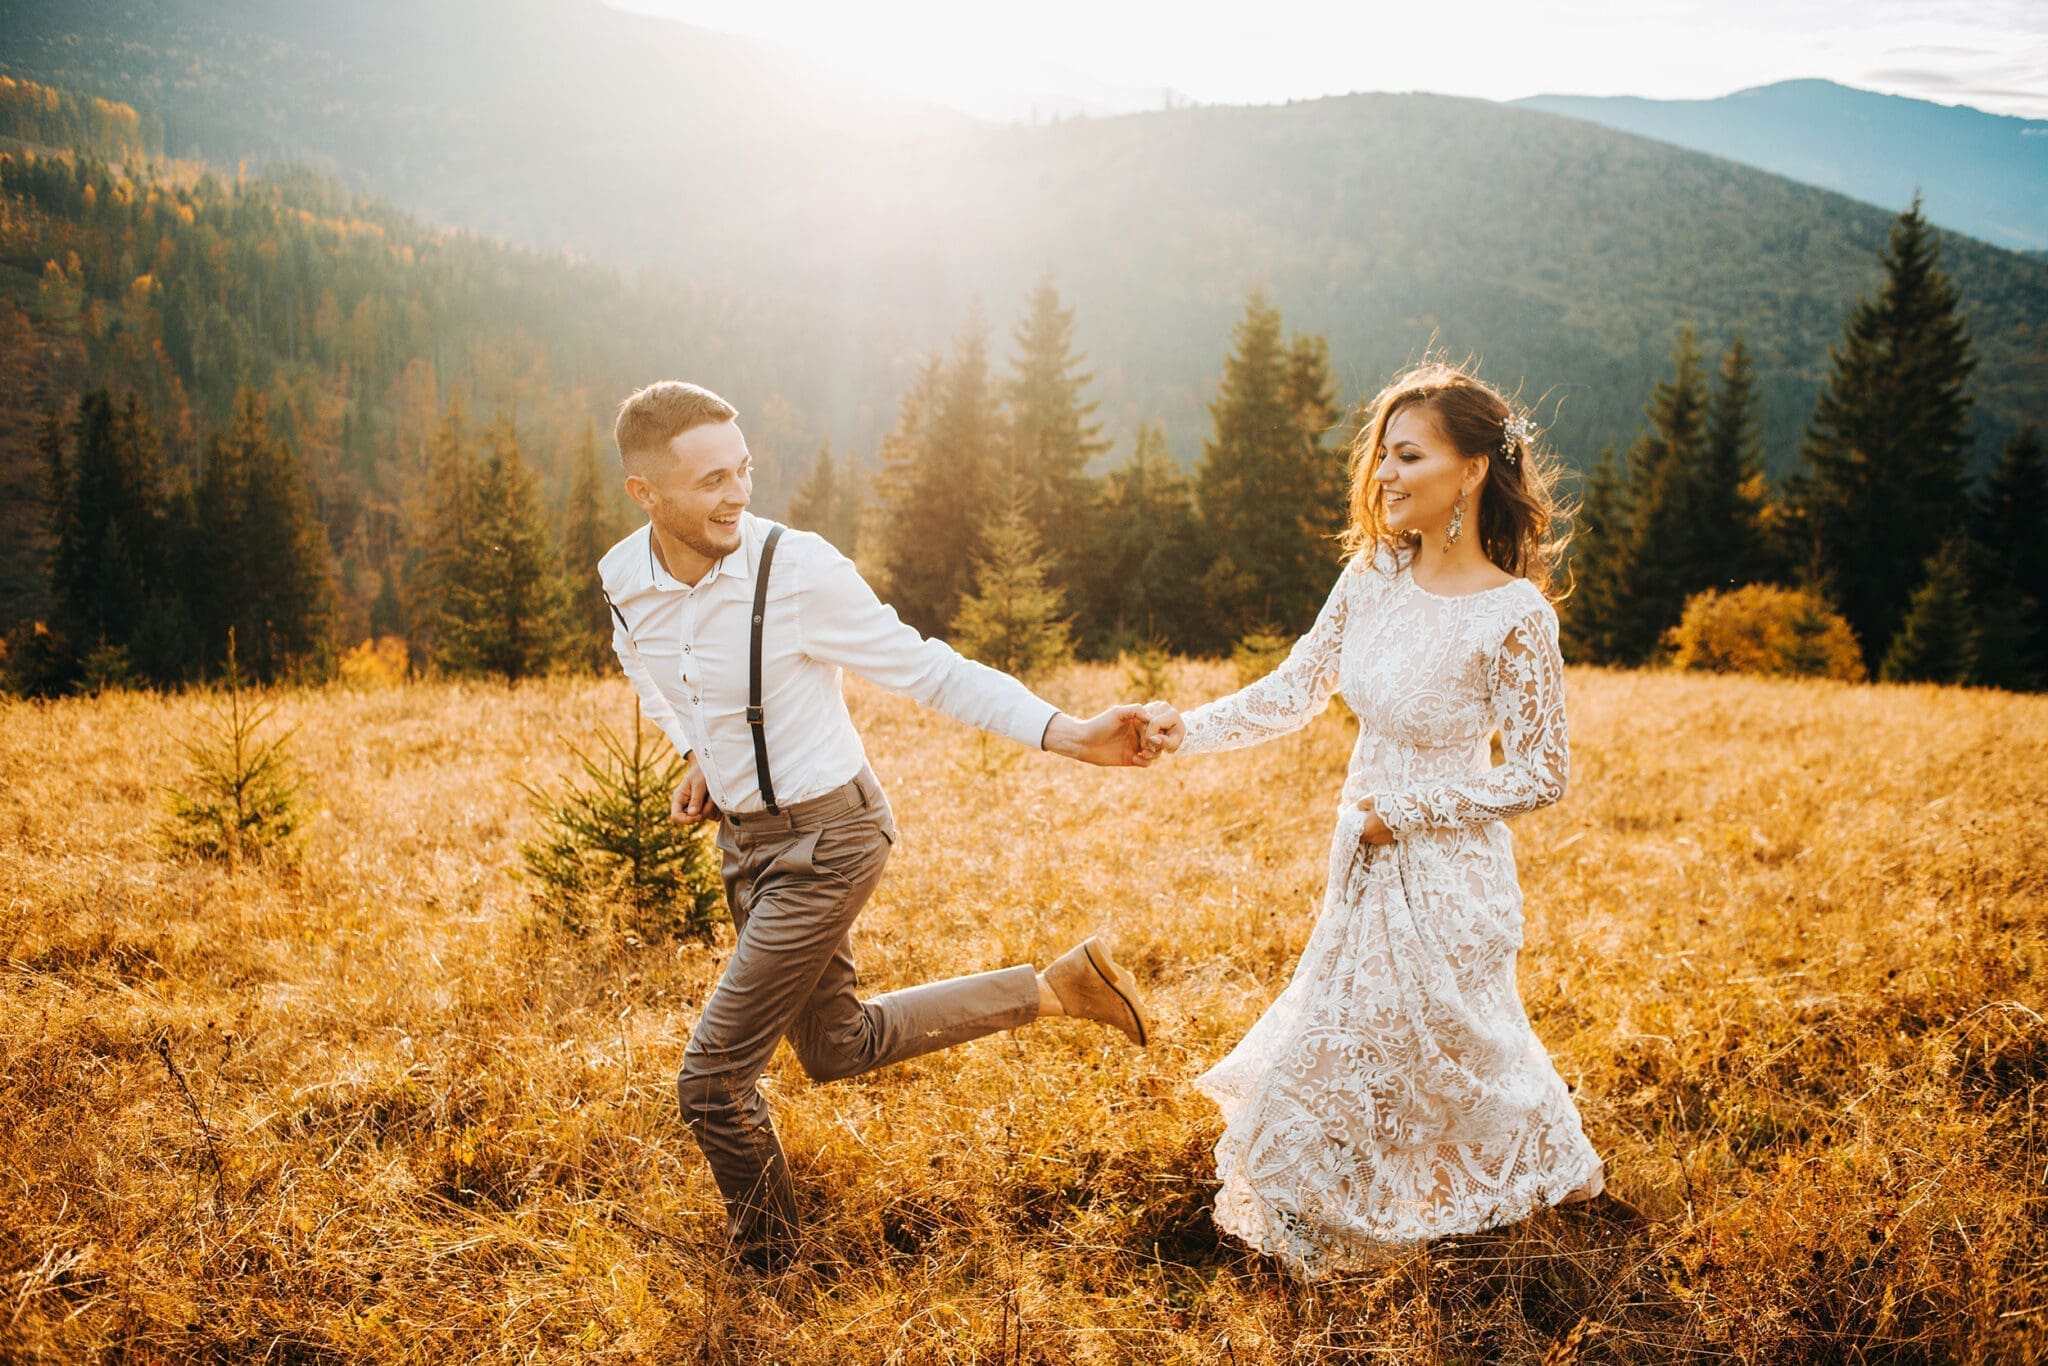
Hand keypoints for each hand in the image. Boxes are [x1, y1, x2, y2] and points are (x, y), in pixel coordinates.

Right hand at [671, 763, 717, 823]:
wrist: (709, 767)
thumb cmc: (700, 772)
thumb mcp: (698, 783)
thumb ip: (696, 799)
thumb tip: (692, 814)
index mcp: (679, 799)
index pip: (676, 817)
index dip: (686, 820)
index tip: (698, 815)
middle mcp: (687, 806)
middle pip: (693, 819)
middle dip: (704, 810)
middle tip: (710, 797)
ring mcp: (698, 809)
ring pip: (706, 817)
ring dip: (712, 808)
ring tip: (713, 794)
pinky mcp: (708, 810)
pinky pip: (715, 816)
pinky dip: (718, 809)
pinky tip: (717, 798)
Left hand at [1043, 704, 1160, 766]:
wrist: (1083, 742)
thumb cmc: (1098, 724)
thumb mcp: (1117, 713)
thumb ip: (1136, 710)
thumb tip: (1152, 718)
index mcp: (1136, 721)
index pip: (1155, 726)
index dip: (1156, 730)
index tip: (1151, 734)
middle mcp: (1137, 734)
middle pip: (1157, 739)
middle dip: (1156, 743)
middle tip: (1147, 745)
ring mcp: (1135, 747)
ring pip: (1155, 752)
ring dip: (1153, 753)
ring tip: (1143, 753)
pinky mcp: (1130, 759)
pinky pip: (1146, 763)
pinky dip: (1145, 762)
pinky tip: (1134, 759)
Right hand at [1140, 700, 1183, 754]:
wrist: (1175, 732)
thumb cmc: (1175, 739)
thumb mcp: (1173, 744)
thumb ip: (1165, 742)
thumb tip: (1153, 739)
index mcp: (1172, 713)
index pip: (1155, 723)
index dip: (1150, 736)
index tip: (1152, 746)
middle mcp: (1162, 706)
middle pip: (1146, 721)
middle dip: (1146, 736)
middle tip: (1152, 746)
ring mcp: (1154, 705)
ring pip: (1140, 720)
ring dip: (1143, 733)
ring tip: (1151, 741)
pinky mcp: (1147, 707)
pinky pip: (1138, 720)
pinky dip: (1141, 730)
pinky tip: (1148, 735)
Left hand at [1357, 795, 1394, 844]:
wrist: (1409, 810)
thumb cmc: (1387, 804)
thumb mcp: (1371, 799)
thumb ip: (1361, 804)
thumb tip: (1359, 808)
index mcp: (1366, 831)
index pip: (1356, 834)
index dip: (1355, 828)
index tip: (1357, 821)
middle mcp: (1374, 839)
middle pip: (1365, 836)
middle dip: (1365, 829)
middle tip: (1367, 819)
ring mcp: (1384, 840)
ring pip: (1375, 837)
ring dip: (1374, 831)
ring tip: (1378, 820)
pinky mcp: (1393, 839)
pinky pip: (1384, 837)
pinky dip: (1383, 832)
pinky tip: (1386, 823)